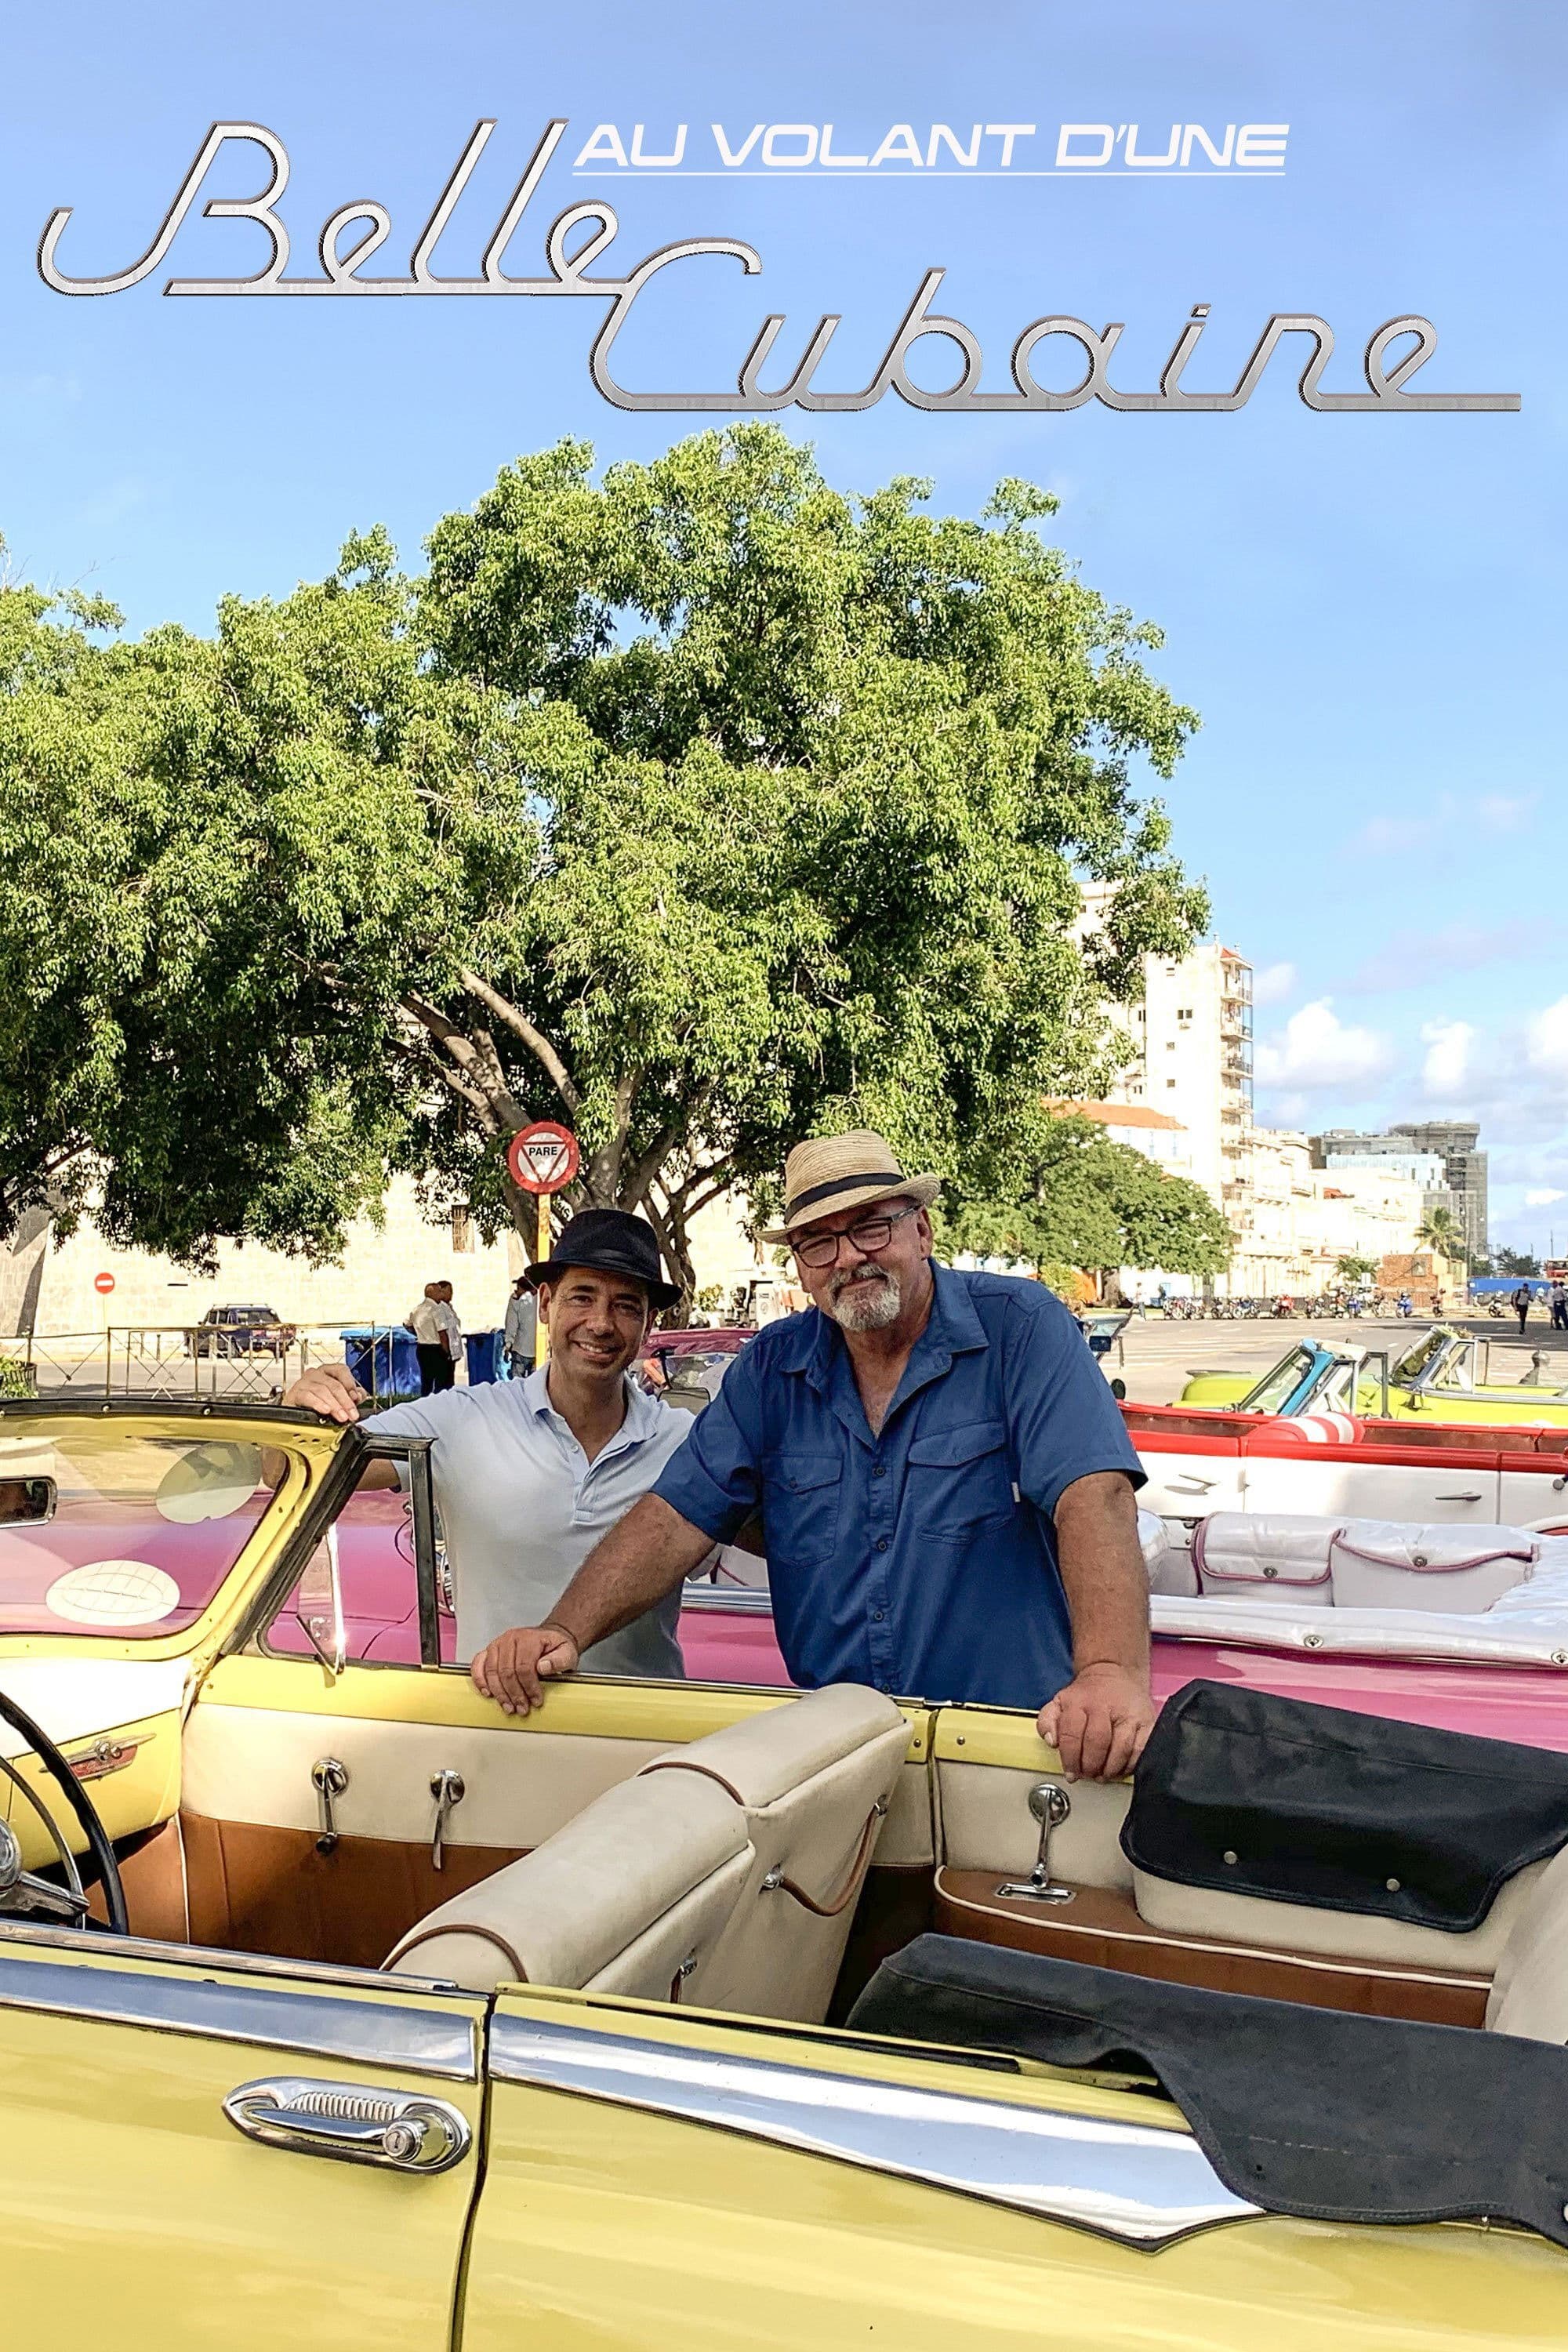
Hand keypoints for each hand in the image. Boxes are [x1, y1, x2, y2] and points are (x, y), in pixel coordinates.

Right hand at [282, 1362, 365, 1424]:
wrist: (295, 1413)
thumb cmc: (317, 1403)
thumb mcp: (337, 1399)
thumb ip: (351, 1396)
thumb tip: (359, 1396)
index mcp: (327, 1371)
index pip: (341, 1370)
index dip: (350, 1384)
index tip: (356, 1398)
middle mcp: (315, 1374)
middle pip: (334, 1384)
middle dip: (345, 1401)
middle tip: (351, 1414)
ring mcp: (304, 1382)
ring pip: (322, 1391)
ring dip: (334, 1406)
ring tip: (341, 1417)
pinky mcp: (294, 1393)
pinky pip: (307, 1396)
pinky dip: (318, 1404)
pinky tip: (325, 1410)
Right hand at [470, 1623, 580, 1715]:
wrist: (548, 1639)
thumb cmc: (555, 1647)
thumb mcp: (567, 1652)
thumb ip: (559, 1660)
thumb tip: (543, 1667)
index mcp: (529, 1638)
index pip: (525, 1667)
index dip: (529, 1687)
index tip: (535, 1701)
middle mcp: (510, 1639)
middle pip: (507, 1671)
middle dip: (514, 1694)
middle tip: (522, 1709)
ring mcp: (498, 1644)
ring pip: (492, 1671)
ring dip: (499, 1693)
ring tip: (508, 1707)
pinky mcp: (490, 1651)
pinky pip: (478, 1664)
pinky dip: (480, 1680)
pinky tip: (487, 1692)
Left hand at [1036, 1663, 1154, 1781]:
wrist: (1113, 1672)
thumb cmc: (1086, 1695)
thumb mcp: (1059, 1702)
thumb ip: (1047, 1722)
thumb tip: (1051, 1741)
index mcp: (1078, 1702)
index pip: (1071, 1735)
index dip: (1070, 1759)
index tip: (1071, 1773)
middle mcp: (1104, 1705)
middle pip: (1097, 1743)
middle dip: (1090, 1766)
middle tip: (1088, 1774)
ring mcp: (1128, 1713)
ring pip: (1121, 1749)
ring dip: (1110, 1769)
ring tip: (1103, 1774)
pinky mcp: (1147, 1721)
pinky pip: (1141, 1750)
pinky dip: (1130, 1765)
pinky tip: (1121, 1768)